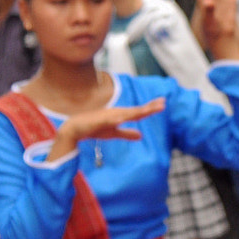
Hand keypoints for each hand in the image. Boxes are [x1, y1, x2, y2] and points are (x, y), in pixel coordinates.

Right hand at [49, 98, 164, 160]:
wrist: (75, 129)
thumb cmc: (94, 128)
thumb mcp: (114, 133)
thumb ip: (127, 133)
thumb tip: (141, 136)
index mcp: (120, 115)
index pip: (139, 112)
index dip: (151, 108)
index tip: (163, 103)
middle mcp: (116, 113)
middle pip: (136, 111)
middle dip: (149, 107)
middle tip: (163, 103)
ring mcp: (108, 116)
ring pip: (126, 114)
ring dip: (137, 111)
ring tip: (149, 110)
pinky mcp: (99, 121)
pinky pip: (110, 120)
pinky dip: (117, 119)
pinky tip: (123, 118)